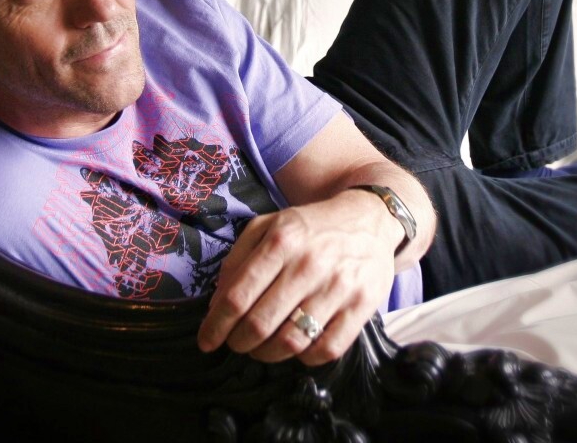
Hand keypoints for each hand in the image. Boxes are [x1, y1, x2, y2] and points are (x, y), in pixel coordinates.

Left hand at [196, 191, 397, 365]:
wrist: (369, 219)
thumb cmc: (311, 228)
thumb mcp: (269, 226)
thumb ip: (237, 260)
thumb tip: (218, 304)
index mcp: (282, 239)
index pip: (238, 296)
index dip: (216, 325)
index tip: (206, 341)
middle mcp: (310, 263)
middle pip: (260, 323)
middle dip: (239, 342)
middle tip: (236, 343)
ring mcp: (339, 286)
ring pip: (291, 341)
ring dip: (266, 354)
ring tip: (261, 348)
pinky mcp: (363, 305)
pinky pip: (326, 349)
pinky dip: (304, 358)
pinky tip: (297, 347)